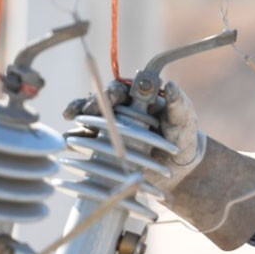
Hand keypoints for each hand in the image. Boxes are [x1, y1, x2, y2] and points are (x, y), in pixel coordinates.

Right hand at [63, 81, 203, 191]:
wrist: (177, 168)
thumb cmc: (183, 138)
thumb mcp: (185, 121)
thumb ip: (179, 104)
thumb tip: (170, 85)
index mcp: (138, 98)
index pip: (121, 89)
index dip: (112, 91)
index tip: (109, 96)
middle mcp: (120, 109)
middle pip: (100, 101)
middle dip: (91, 104)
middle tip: (86, 111)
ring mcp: (110, 127)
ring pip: (88, 117)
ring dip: (78, 118)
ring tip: (72, 124)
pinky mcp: (103, 146)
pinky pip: (86, 139)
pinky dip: (75, 139)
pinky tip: (69, 143)